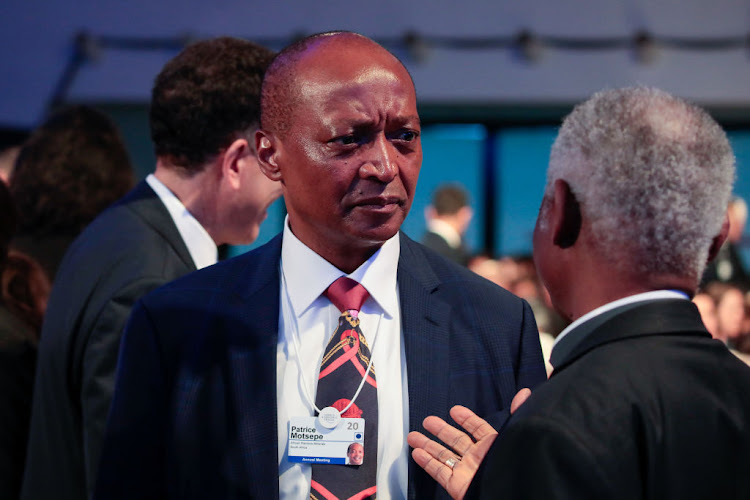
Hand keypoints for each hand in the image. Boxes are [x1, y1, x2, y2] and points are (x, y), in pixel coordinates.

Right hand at [406, 389, 531, 499]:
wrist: (510, 494)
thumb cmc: (514, 467)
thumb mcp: (515, 436)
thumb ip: (517, 415)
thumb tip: (525, 394)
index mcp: (493, 446)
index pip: (478, 429)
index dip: (467, 419)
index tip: (455, 410)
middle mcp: (478, 458)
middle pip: (455, 441)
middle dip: (440, 430)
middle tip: (428, 420)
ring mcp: (466, 472)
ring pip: (443, 456)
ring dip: (427, 445)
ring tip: (413, 436)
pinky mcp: (457, 486)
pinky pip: (439, 472)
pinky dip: (427, 463)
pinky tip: (417, 454)